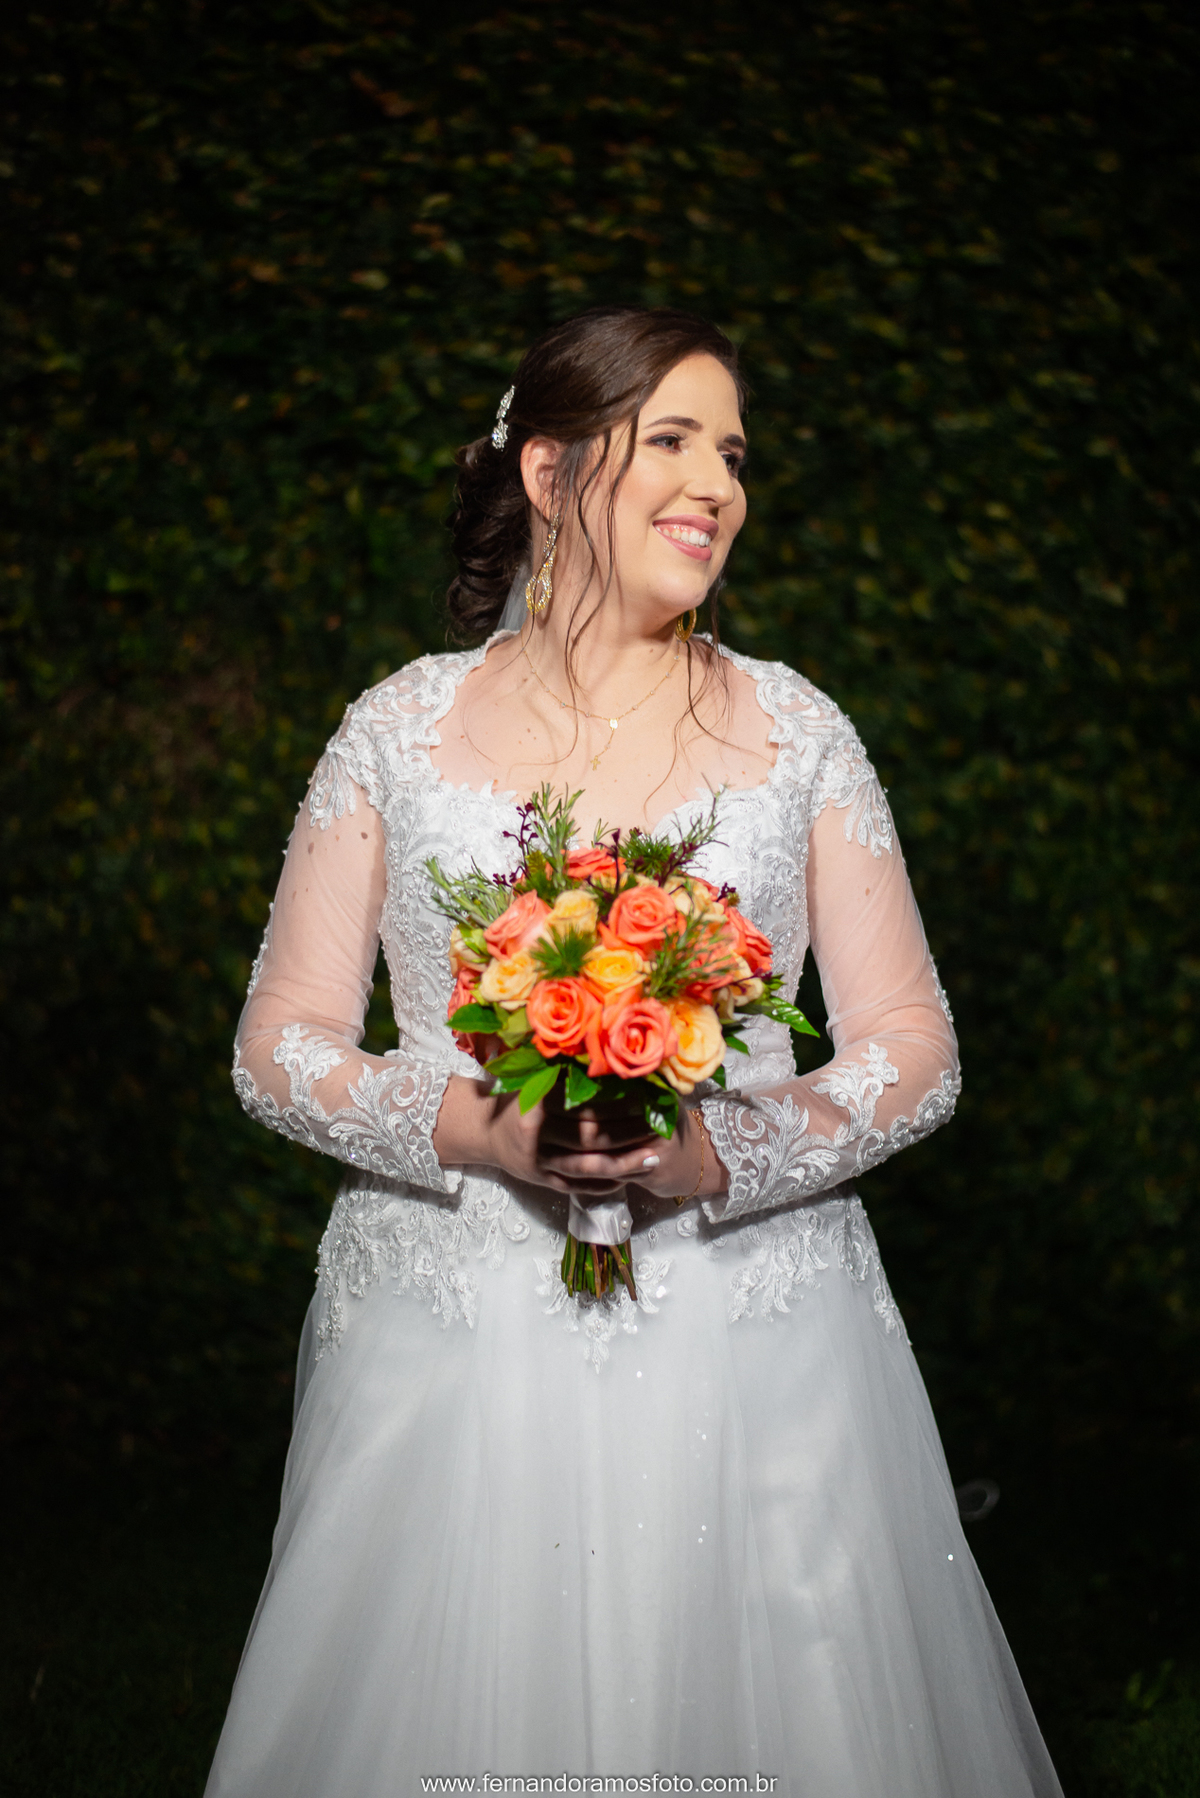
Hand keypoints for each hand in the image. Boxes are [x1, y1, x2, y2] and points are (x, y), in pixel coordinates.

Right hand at [433, 1076, 661, 1196]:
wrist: (479, 1130)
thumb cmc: (513, 1095)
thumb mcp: (530, 1074)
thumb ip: (561, 1067)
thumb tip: (604, 1048)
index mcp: (534, 1103)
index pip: (584, 1104)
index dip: (618, 1101)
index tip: (647, 1096)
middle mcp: (535, 1136)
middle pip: (590, 1136)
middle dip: (628, 1132)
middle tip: (661, 1126)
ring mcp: (538, 1162)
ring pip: (588, 1166)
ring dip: (624, 1163)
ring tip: (654, 1156)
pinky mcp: (541, 1181)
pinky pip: (578, 1186)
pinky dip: (605, 1184)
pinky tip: (630, 1177)